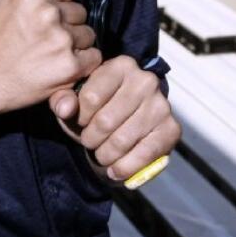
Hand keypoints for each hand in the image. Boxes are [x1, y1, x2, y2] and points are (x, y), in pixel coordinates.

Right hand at [0, 0, 102, 114]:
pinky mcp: (71, 64)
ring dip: (75, 43)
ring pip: (88, 34)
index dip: (58, 3)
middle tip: (47, 38)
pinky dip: (83, 63)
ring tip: (53, 52)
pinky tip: (63, 65)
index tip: (47, 17)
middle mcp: (49, 13)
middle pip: (80, 12)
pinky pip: (94, 56)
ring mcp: (62, 39)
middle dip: (67, 23)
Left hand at [48, 55, 180, 183]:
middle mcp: (145, 80)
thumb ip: (63, 100)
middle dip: (91, 139)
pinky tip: (115, 171)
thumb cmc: (97, 108)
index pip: (90, 98)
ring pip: (121, 140)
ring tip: (100, 155)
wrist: (128, 120)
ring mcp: (161, 104)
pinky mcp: (172, 128)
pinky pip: (144, 154)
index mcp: (121, 65)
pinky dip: (126, 167)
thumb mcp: (76, 100)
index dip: (79, 118)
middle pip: (105, 121)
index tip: (80, 123)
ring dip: (105, 155)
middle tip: (88, 143)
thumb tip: (64, 108)